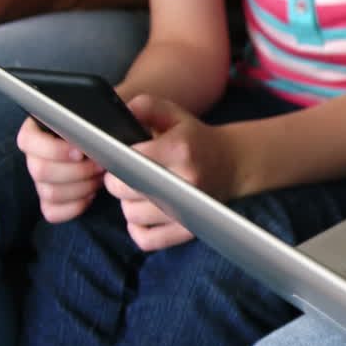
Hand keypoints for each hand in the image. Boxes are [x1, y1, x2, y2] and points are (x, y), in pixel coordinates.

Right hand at [17, 117, 106, 221]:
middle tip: (101, 166)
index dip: (53, 150)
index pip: (27, 141)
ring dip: (80, 188)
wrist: (112, 147)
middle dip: (77, 171)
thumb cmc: (108, 128)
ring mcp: (41, 180)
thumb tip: (106, 121)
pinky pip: (52, 212)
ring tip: (99, 178)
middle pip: (39, 171)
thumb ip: (100, 114)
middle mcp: (34, 156)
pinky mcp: (51, 200)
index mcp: (38, 130)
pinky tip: (91, 195)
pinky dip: (74, 207)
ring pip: (49, 192)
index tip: (81, 152)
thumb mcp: (106, 115)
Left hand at [103, 95, 237, 250]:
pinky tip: (143, 215)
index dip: (113, 159)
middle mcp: (186, 181)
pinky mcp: (190, 230)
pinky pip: (148, 239)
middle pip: (125, 189)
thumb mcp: (173, 114)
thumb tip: (120, 112)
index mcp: (179, 150)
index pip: (127, 159)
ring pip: (132, 215)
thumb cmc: (194, 138)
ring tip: (138, 192)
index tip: (116, 157)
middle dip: (117, 182)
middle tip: (125, 175)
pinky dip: (138, 230)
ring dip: (127, 204)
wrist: (232, 163)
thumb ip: (144, 105)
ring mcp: (189, 208)